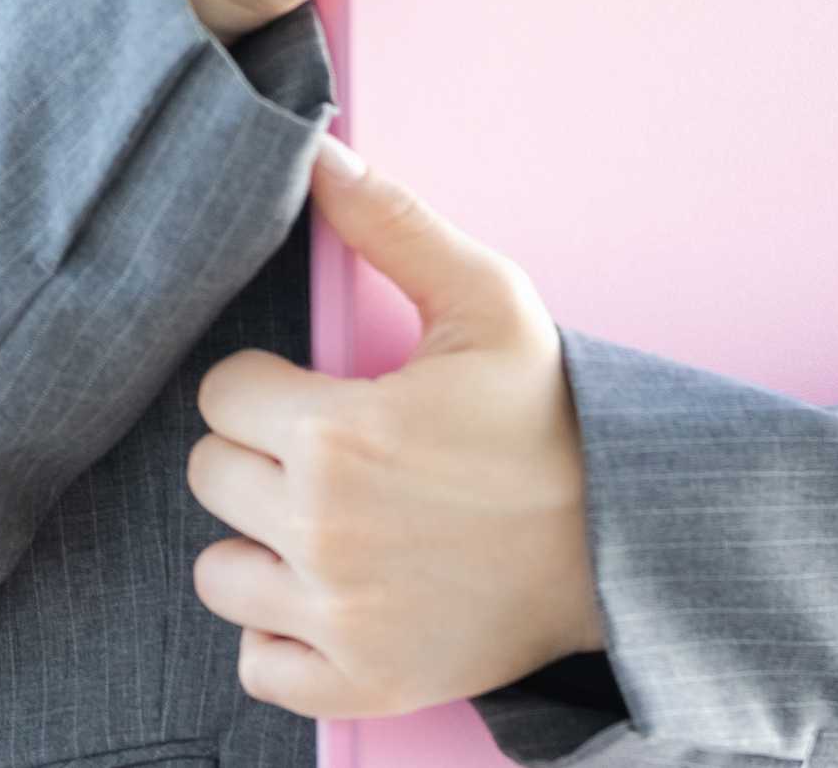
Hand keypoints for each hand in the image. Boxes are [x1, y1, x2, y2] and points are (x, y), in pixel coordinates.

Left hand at [187, 137, 608, 717]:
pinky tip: (334, 595)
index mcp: (338, 432)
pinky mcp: (358, 683)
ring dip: (261, 547)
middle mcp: (322, 530)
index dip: (270, 385)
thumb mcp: (486, 300)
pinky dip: (284, 636)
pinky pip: (257, 664)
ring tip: (332, 524)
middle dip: (261, 456)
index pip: (221, 393)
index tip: (324, 393)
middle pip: (209, 476)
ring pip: (219, 571)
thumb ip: (390, 223)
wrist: (628, 542)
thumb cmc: (551, 417)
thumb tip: (317, 152)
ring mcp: (337, 617)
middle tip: (335, 455)